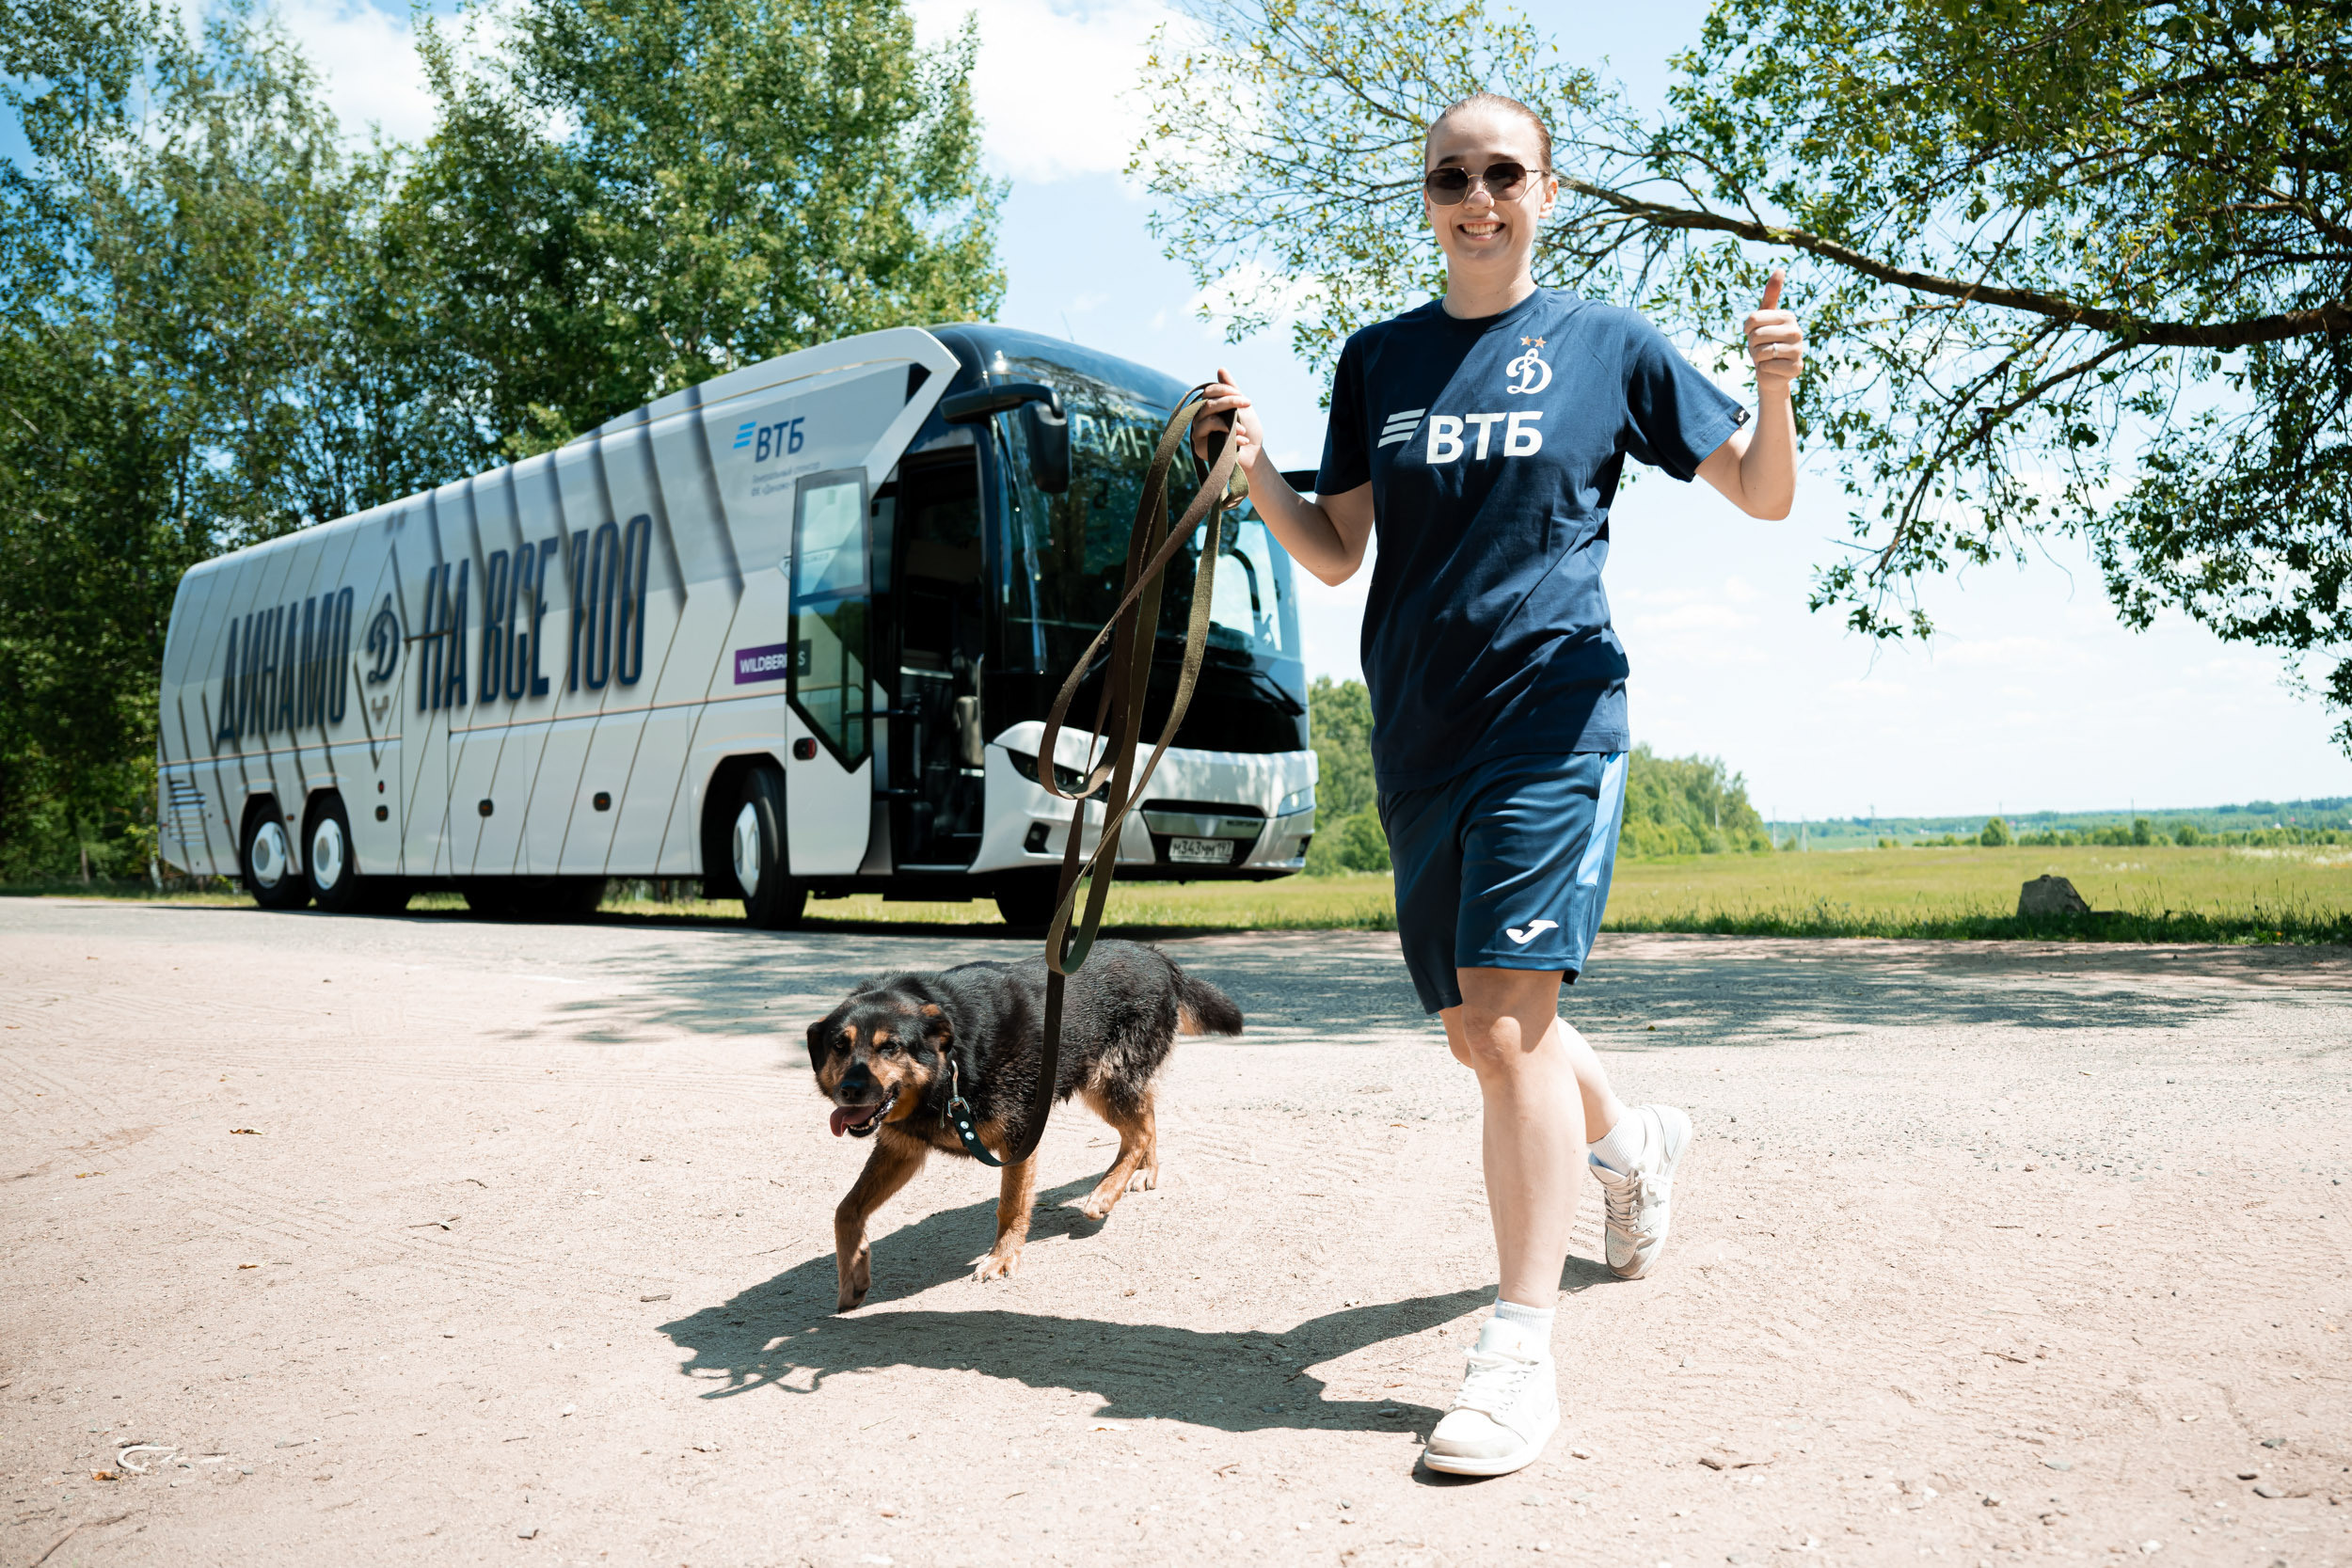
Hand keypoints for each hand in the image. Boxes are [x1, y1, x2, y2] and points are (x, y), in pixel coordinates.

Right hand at [1190, 365, 1264, 471]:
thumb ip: (1231, 389)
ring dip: (1229, 421)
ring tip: (1244, 430)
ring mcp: (1198, 433)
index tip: (1244, 397)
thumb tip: (1220, 369)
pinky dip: (1231, 437)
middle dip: (1229, 402)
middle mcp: (1200, 418)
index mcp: (1209, 407)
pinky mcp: (1199, 447)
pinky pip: (1210, 435)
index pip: (1209, 392)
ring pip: (1207, 418)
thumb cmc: (1248, 431)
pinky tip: (1243, 441)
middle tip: (1248, 403)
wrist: (1253, 457)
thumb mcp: (1242, 407)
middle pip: (1208, 403)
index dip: (1225, 390)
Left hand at [1744, 269, 1804, 394]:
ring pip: (1761, 352)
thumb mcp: (1764, 317)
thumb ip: (1771, 294)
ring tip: (1766, 358)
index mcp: (1787, 316)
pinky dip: (1763, 370)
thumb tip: (1781, 268)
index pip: (1753, 319)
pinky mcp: (1796, 368)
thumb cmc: (1765, 342)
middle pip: (1756, 336)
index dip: (1746, 330)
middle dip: (1752, 345)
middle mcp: (1797, 331)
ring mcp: (1798, 350)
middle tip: (1760, 348)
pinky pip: (1767, 367)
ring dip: (1757, 358)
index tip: (1752, 333)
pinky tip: (1772, 369)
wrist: (1772, 371)